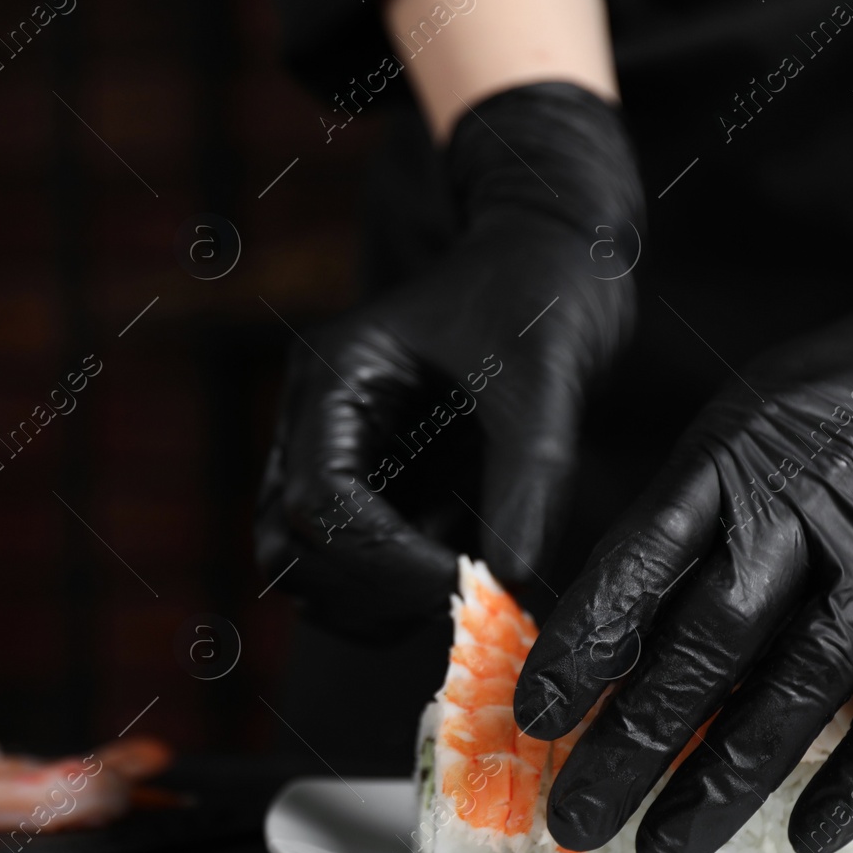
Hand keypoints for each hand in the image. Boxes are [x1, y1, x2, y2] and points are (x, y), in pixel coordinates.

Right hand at [256, 82, 642, 638]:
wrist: (558, 255)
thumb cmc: (545, 290)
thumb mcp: (545, 379)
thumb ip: (528, 482)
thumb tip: (508, 583)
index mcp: (335, 379)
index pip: (316, 505)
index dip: (384, 563)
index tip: (471, 583)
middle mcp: (322, 423)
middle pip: (293, 549)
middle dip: (376, 590)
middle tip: (471, 595)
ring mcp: (347, 455)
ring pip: (319, 568)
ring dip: (389, 598)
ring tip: (478, 577)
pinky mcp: (383, 481)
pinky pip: (369, 561)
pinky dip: (414, 584)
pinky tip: (480, 556)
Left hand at [513, 159, 852, 852]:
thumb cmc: (850, 389)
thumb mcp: (741, 417)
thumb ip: (685, 513)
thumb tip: (612, 610)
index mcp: (731, 464)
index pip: (635, 570)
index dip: (579, 652)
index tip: (534, 719)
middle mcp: (803, 515)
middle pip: (706, 647)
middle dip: (633, 742)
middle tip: (578, 814)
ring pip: (796, 690)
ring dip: (725, 779)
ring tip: (664, 846)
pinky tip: (808, 830)